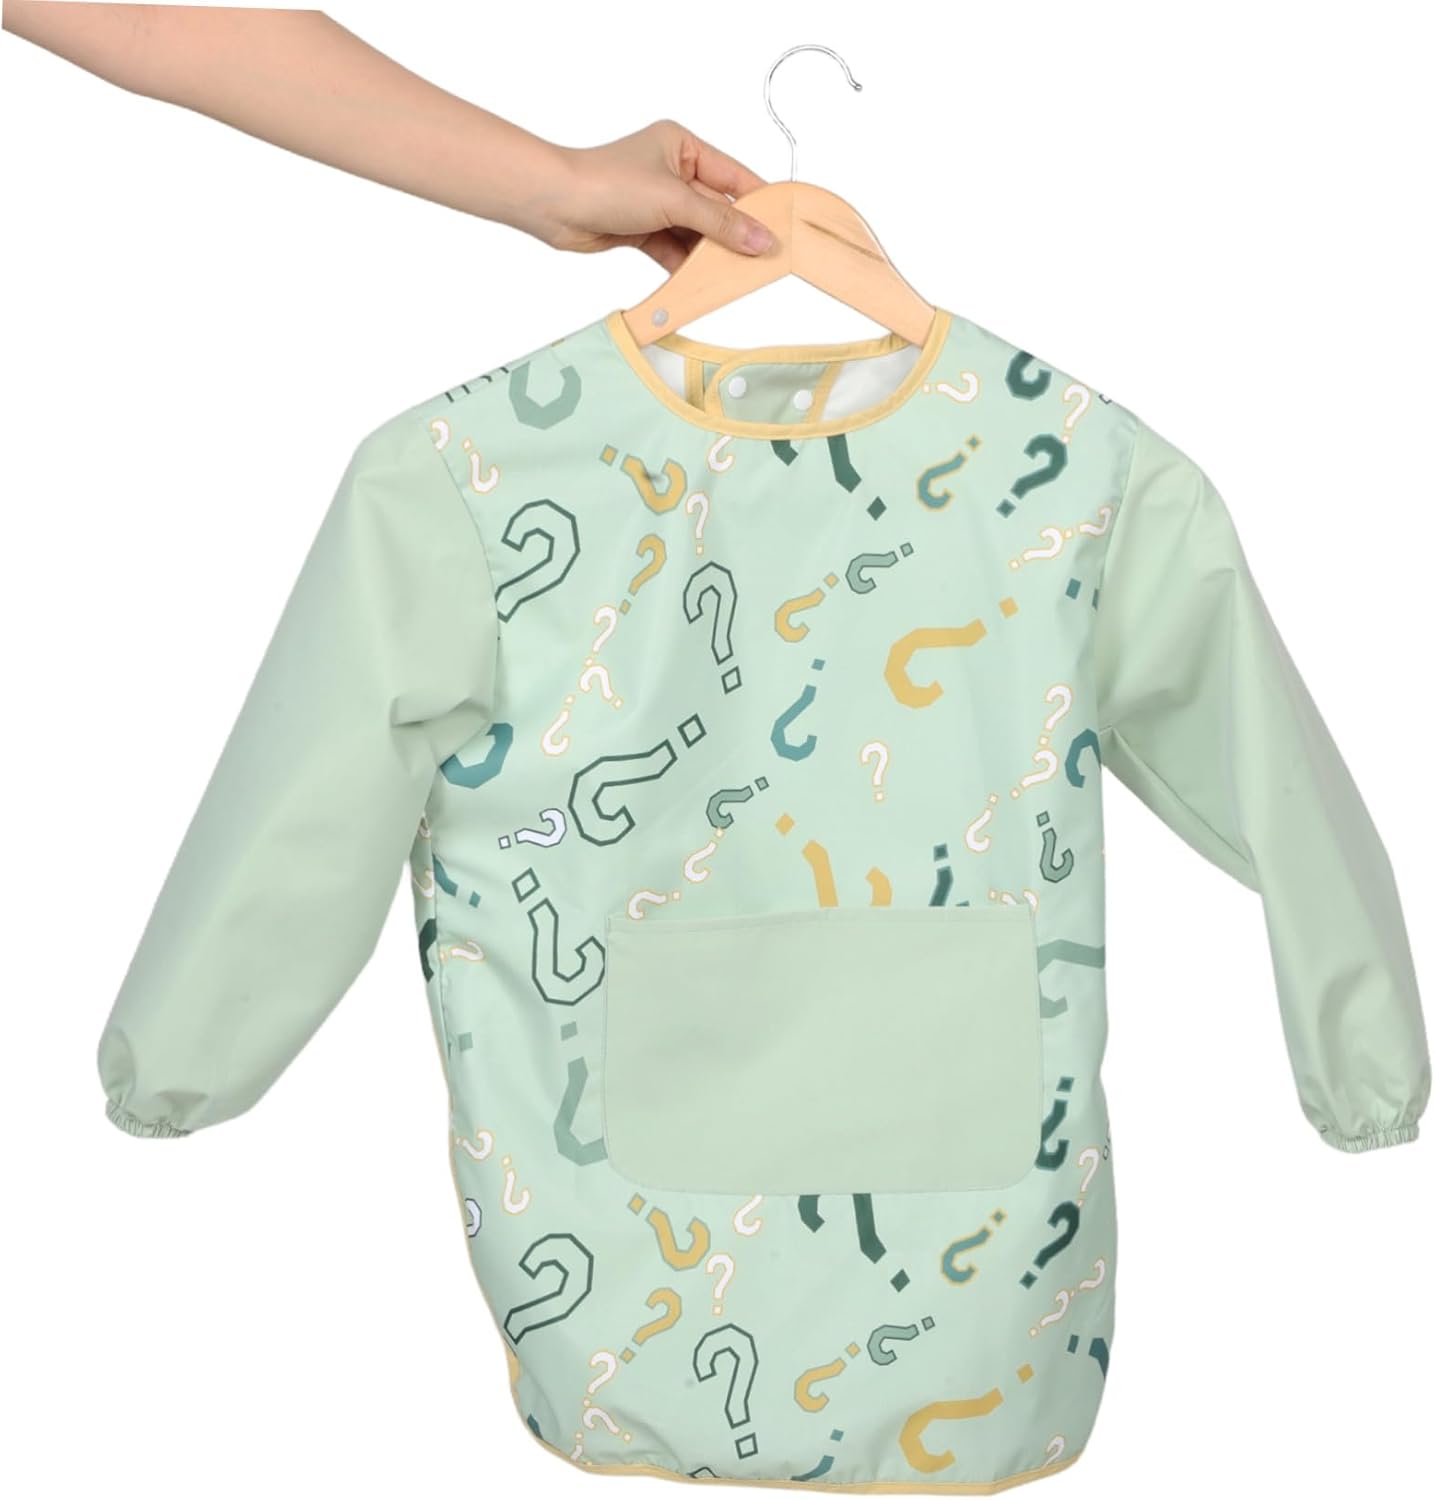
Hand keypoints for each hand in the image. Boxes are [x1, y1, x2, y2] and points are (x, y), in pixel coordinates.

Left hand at [536, 119, 773, 269]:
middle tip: (764, 261)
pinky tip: (702, 282)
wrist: (555, 205)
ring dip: (711, 255)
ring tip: (737, 277)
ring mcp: (656, 202)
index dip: (759, 204)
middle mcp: (672, 171)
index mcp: (683, 146)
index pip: (733, 177)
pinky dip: (687, 265)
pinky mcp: (642, 229)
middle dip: (735, 236)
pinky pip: (675, 249)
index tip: (784, 227)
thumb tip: (761, 240)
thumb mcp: (674, 200)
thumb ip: (720, 224)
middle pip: (716, 209)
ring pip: (696, 233)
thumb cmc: (608, 184)